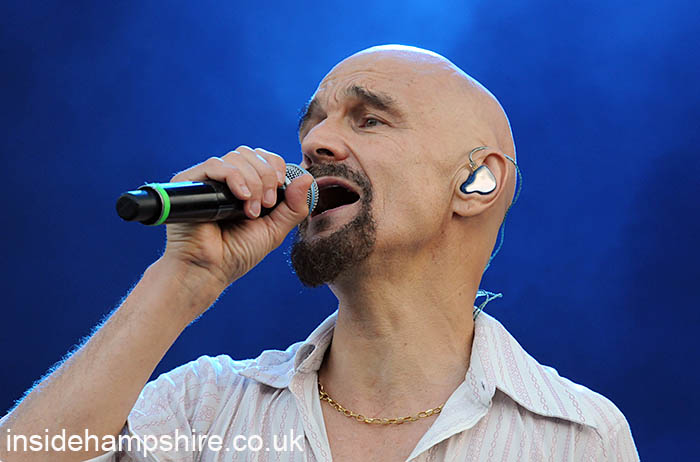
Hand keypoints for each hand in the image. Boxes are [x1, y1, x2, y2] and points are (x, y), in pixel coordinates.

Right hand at [160, 146, 312, 298]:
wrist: (209, 270)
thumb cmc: (237, 254)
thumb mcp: (274, 230)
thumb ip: (294, 207)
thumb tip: (307, 178)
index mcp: (246, 187)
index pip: (263, 158)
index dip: (275, 167)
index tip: (279, 189)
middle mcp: (226, 180)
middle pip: (251, 154)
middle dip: (266, 176)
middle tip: (266, 205)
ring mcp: (208, 180)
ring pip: (236, 158)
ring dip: (252, 182)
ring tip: (251, 210)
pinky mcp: (189, 183)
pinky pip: (215, 165)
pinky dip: (234, 177)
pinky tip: (241, 197)